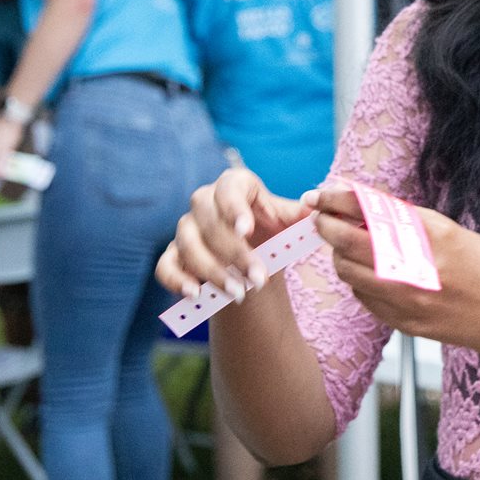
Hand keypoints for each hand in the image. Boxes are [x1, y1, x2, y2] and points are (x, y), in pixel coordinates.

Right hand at [156, 168, 310, 302]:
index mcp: (233, 185)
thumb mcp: (287, 222)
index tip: (247, 229)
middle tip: (258, 279)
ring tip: (238, 294)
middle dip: (234, 253)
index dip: (234, 208)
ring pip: (188, 245)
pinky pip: (166, 266)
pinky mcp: (173, 254)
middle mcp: (204, 202)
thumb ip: (299, 215)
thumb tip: (314, 207)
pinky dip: (176, 280)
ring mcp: (186, 228)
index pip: (228, 188)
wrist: (255, 254)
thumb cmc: (272, 230)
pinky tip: (195, 295)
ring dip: (212, 271)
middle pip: (209, 222)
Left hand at [306, 186, 479, 357]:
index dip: (338, 199)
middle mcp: (415, 268)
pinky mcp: (402, 322)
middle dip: (327, 225)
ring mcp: (406, 299)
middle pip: (348, 243)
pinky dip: (358, 280)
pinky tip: (368, 272)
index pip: (370, 211)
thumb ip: (405, 220)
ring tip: (346, 245)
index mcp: (431, 236)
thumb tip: (361, 201)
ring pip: (349, 272)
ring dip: (340, 255)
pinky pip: (363, 297)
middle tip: (320, 217)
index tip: (320, 192)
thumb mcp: (449, 231)